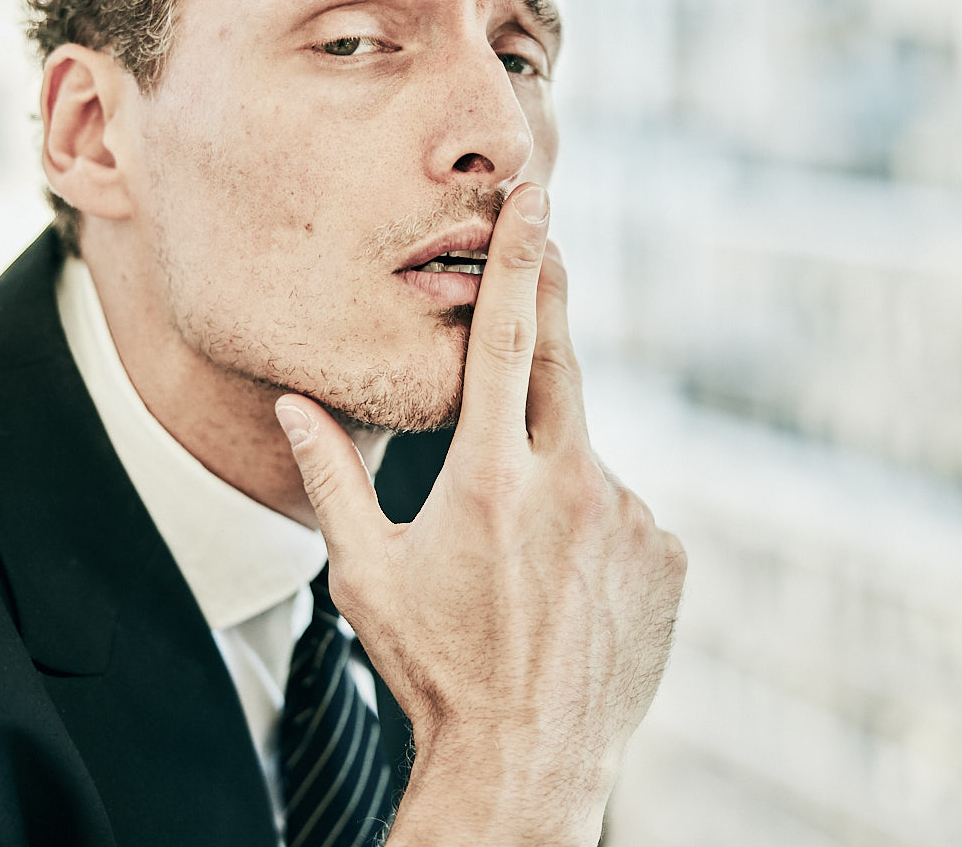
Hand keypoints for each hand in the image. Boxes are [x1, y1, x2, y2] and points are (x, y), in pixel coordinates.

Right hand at [274, 182, 687, 845]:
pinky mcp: (667, 556)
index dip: (520, 261)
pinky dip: (594, 522)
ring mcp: (630, 520)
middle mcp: (570, 485)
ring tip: (521, 553)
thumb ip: (332, 476)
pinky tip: (564, 582)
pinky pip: (624, 511)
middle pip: (564, 362)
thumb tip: (293, 403)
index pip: (506, 340)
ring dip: (556, 468)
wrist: (526, 760)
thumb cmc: (433, 666)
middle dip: (553, 300)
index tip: (534, 202)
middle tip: (550, 246)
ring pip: (587, 454)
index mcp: (489, 479)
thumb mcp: (366, 573)